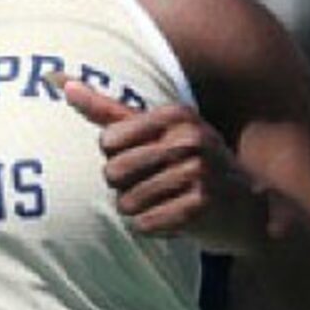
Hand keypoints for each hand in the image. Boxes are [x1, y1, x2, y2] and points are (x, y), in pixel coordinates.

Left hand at [66, 79, 268, 255]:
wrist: (249, 208)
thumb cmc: (192, 164)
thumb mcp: (156, 131)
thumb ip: (107, 110)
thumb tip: (60, 83)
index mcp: (176, 115)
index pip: (108, 141)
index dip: (116, 157)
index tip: (143, 159)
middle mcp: (189, 139)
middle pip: (113, 172)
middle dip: (124, 187)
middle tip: (154, 185)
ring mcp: (198, 173)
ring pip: (126, 202)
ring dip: (138, 209)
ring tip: (165, 202)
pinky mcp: (201, 207)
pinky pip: (145, 224)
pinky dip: (151, 227)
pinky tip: (174, 218)